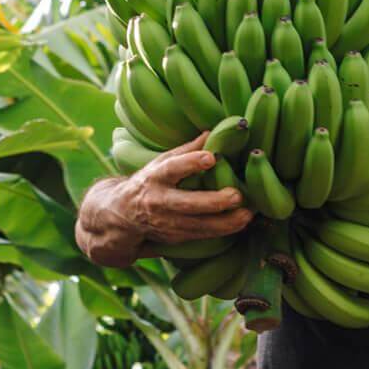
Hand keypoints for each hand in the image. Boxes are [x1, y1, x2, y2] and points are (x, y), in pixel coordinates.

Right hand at [77, 133, 252, 266]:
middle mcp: (158, 201)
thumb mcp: (160, 163)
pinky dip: (222, 230)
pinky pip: (201, 235)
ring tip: (248, 214)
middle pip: (187, 204)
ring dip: (225, 222)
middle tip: (238, 195)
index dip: (191, 163)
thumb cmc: (147, 182)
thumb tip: (213, 131)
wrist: (120, 216)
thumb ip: (186, 150)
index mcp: (155, 177)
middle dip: (214, 202)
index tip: (211, 157)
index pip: (172, 168)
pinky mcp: (174, 237)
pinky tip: (241, 223)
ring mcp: (165, 223)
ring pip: (198, 225)